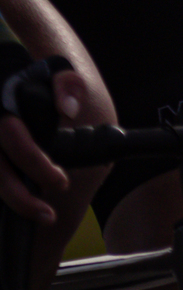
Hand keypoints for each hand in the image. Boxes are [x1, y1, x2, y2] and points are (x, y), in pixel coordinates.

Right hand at [0, 62, 90, 226]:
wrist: (4, 82)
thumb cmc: (25, 81)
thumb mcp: (49, 73)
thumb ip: (65, 84)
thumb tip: (69, 109)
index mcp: (2, 110)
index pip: (16, 141)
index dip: (37, 164)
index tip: (61, 182)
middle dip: (21, 198)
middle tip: (49, 214)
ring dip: (13, 201)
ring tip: (41, 216)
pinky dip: (5, 191)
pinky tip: (23, 204)